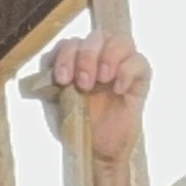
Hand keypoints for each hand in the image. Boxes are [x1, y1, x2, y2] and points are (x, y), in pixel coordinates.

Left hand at [42, 34, 150, 168]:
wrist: (95, 150)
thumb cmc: (76, 124)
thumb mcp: (55, 102)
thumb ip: (50, 81)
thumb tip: (46, 66)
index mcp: (77, 59)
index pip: (72, 42)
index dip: (65, 55)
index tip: (62, 79)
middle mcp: (100, 57)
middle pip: (97, 36)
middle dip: (87, 56)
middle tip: (83, 83)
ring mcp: (121, 65)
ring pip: (122, 40)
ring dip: (109, 57)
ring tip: (102, 80)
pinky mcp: (139, 79)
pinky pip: (140, 62)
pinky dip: (128, 72)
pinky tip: (118, 89)